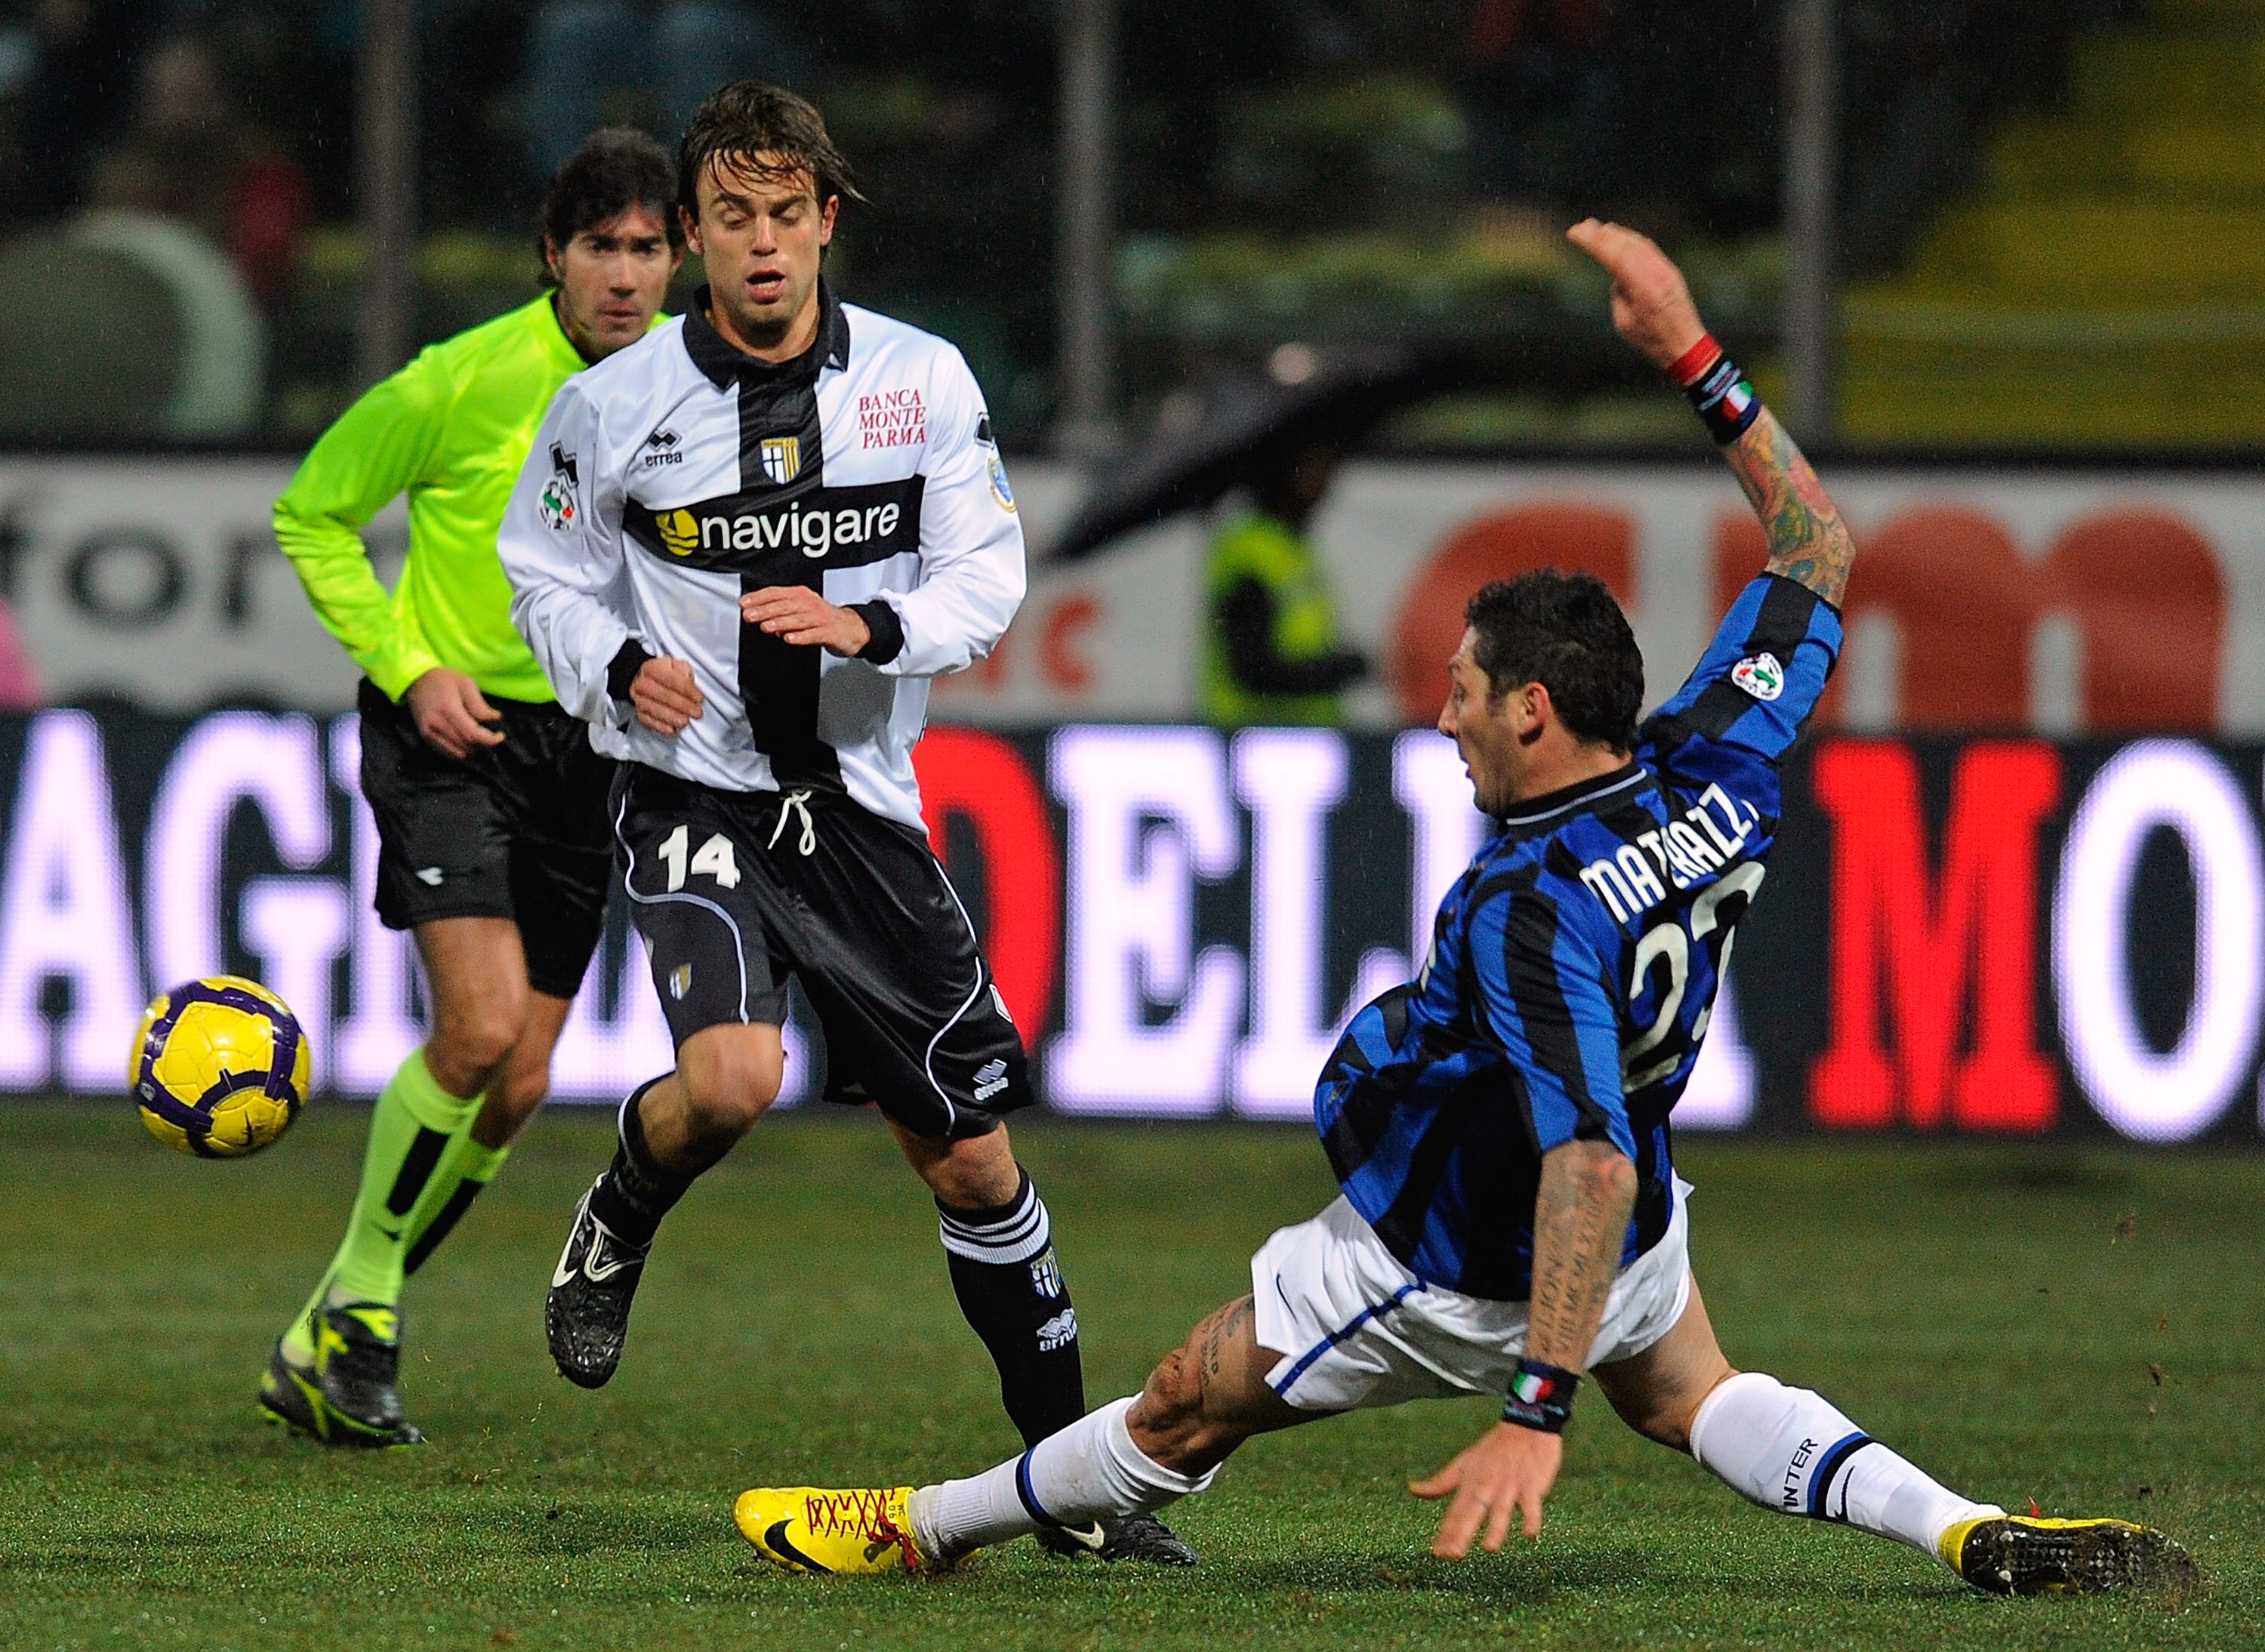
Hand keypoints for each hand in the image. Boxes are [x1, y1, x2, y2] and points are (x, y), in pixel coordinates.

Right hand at [402, 667, 503, 758]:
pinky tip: (466, 740)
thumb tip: (496, 718)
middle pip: (467, 746)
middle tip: (491, 735)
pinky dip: (460, 751)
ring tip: (478, 737)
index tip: (500, 736)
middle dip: (484, 744)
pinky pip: (447, 754)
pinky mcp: (425, 737)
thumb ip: (480, 705)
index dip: (490, 740)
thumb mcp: (466, 684)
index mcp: (448, 709)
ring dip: (473, 749)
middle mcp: (436, 723)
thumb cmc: (444, 680)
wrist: (416, 680)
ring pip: (458, 753)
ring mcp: (428, 732)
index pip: (472, 734)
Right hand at [631, 656, 703, 735]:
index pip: (671, 679)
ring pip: (654, 710)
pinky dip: (661, 727)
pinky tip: (672, 729)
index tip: (699, 698)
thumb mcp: (677, 666)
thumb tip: (688, 681)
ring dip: (672, 717)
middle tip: (696, 712)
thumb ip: (684, 671)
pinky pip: (648, 722)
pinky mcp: (639, 713)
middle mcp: (641, 683)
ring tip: (686, 721)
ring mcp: (639, 699)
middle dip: (682, 705)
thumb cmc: (666, 674)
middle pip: (662, 695)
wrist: (647, 681)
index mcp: (651, 668)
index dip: (687, 690)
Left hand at [740, 586, 870, 656]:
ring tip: (766, 627)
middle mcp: (810, 603)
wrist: (852, 627)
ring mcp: (820, 618)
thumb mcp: (800, 610)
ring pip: (797, 619)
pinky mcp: (830, 632)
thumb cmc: (822, 618)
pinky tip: (789, 639)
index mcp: (800, 595)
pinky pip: (814, 634)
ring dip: (780, 623)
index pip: (776, 593)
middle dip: (765, 610)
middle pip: (785, 606)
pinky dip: (801, 636)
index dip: (758, 597)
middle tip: (749, 616)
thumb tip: (760, 618)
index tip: (743, 603)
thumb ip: (780, 613)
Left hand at [1410, 1421, 1562, 1557]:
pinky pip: (1531, 1504)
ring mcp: (1509, 1485)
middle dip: (1462, 1533)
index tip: (1438, 1554)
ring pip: (1501, 1510)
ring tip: (1489, 1548)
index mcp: (1470, 1483)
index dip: (1446, 1533)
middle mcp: (1487, 1485)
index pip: (1455, 1512)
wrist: (1525, 1426)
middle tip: (1453, 1555)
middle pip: (1472, 1512)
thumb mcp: (1463, 1463)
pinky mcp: (1531, 1484)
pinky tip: (1529, 1534)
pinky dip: (1531, 1518)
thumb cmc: (1493, 1449)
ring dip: (1495, 1529)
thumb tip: (1413, 1490)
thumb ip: (1440, 1482)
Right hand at [1565, 218, 1707, 372]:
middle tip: (1582, 226)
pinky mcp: (1670, 271)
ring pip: (1638, 243)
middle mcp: (1655, 274)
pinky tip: (1622, 238)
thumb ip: (1619, 293)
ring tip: (1599, 229)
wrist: (1685, 344)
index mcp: (1641, 288)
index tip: (1576, 233)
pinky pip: (1649, 248)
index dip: (1593, 242)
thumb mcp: (1624, 321)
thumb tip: (1618, 276)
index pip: (1613, 256)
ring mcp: (1665, 270)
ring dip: (1617, 234)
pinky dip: (1632, 240)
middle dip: (1601, 234)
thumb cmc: (1651, 339)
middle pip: (1625, 245)